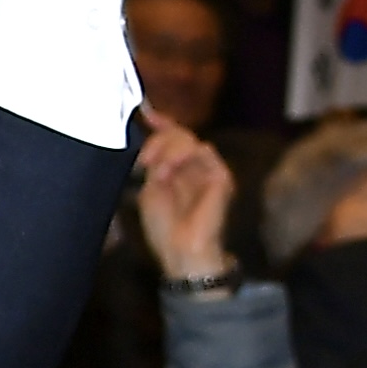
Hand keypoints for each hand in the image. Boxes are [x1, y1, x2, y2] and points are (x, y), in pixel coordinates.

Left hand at [135, 119, 234, 282]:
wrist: (181, 251)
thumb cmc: (165, 228)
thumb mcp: (150, 189)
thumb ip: (154, 162)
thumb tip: (152, 136)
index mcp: (179, 171)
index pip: (175, 138)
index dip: (163, 124)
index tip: (147, 115)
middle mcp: (195, 168)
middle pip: (181, 134)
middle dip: (159, 140)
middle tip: (145, 160)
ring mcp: (210, 171)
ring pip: (191, 139)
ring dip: (168, 148)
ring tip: (156, 169)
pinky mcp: (222, 176)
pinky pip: (205, 150)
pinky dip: (182, 154)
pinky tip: (169, 169)